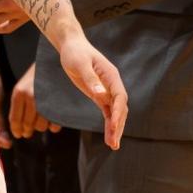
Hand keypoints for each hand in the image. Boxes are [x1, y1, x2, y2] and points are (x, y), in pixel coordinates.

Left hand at [9, 64, 58, 140]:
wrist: (55, 61)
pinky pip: (54, 124)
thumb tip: (17, 127)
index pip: (15, 119)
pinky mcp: (59, 104)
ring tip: (41, 122)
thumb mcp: (24, 86)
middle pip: (28, 125)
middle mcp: (31, 97)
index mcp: (19, 93)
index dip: (17, 130)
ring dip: (41, 127)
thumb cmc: (38, 76)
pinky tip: (52, 121)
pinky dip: (53, 126)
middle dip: (28, 130)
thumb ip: (19, 104)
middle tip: (28, 132)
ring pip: (41, 126)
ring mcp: (45, 100)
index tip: (19, 134)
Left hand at [57, 34, 127, 148]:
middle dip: (118, 125)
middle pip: (120, 108)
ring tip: (113, 145)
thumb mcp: (80, 64)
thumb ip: (91, 79)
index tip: (114, 126)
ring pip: (115, 113)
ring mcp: (107, 90)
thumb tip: (101, 94)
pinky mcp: (99, 94)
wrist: (71, 46)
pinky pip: (107, 112)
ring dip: (115, 128)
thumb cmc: (75, 52)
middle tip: (114, 143)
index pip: (119, 97)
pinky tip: (109, 136)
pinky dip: (108, 124)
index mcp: (111, 76)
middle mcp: (112, 84)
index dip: (118, 112)